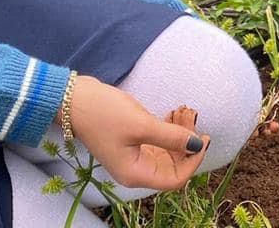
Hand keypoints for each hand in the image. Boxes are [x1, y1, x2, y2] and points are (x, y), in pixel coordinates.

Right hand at [68, 75, 209, 190]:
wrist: (74, 99)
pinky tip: (172, 113)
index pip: (175, 179)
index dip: (193, 161)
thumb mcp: (142, 124)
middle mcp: (134, 170)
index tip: (204, 137)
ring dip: (179, 132)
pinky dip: (168, 129)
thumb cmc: (104, 114)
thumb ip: (172, 137)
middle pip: (173, 164)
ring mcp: (132, 156)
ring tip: (183, 110)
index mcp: (135, 174)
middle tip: (192, 115)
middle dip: (187, 142)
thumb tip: (198, 145)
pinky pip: (158, 141)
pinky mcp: (131, 141)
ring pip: (167, 151)